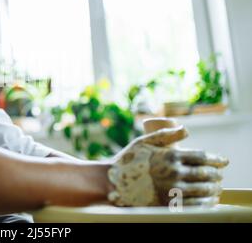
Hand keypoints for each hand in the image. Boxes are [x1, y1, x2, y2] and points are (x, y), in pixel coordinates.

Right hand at [107, 118, 228, 206]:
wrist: (112, 182)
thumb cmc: (127, 160)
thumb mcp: (144, 141)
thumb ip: (166, 135)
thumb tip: (186, 130)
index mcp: (170, 156)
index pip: (202, 157)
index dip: (216, 159)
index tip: (223, 161)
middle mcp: (174, 173)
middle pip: (205, 174)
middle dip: (216, 174)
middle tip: (219, 175)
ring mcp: (172, 190)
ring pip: (202, 190)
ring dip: (214, 189)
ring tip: (216, 188)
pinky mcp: (168, 204)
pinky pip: (194, 206)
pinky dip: (206, 203)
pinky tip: (208, 201)